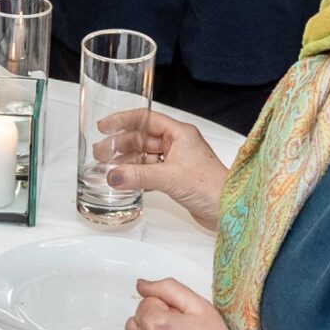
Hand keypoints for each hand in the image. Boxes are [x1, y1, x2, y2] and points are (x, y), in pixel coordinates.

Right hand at [93, 107, 227, 232]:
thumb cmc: (212, 187)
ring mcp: (177, 161)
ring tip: (108, 168)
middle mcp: (178, 144)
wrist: (230, 210)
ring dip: (127, 162)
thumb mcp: (170, 177)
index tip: (104, 126)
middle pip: (142, 138)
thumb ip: (138, 176)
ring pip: (145, 156)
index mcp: (180, 133)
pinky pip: (150, 172)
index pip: (146, 119)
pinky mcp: (176, 178)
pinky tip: (125, 181)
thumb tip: (113, 175)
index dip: (123, 121)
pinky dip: (137, 176)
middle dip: (120, 145)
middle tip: (100, 153)